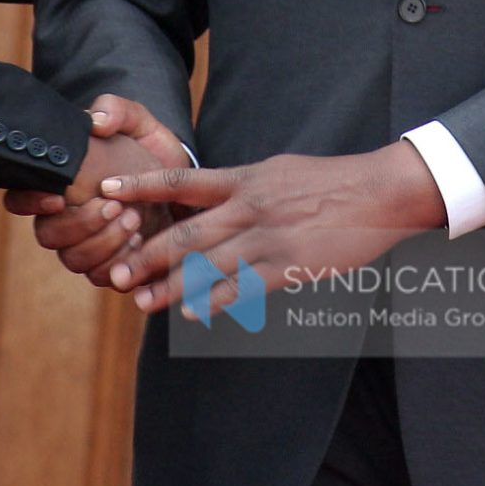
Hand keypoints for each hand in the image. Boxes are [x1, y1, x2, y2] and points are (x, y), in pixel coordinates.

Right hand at [3, 97, 192, 285]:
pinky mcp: (111, 267)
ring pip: (74, 260)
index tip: (58, 196)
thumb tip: (96, 121)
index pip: (19, 198)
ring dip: (104, 243)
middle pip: (47, 236)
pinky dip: (120, 263)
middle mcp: (64, 220)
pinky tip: (141, 242)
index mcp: (58, 185)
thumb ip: (116, 111)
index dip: (29, 201)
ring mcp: (86, 246)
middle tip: (114, 206)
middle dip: (80, 224)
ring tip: (134, 219)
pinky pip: (102, 278)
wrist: (184, 185)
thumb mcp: (138, 123)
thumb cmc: (149, 151)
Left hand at [98, 145, 447, 317]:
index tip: (106, 190)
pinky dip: (217, 301)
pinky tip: (195, 314)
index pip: (182, 179)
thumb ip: (242, 185)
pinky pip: (244, 287)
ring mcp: (268, 237)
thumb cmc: (329, 182)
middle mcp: (249, 206)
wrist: (377, 193)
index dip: (142, 184)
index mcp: (244, 179)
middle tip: (115, 273)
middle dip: (147, 254)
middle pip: (187, 232)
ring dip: (172, 287)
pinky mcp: (288, 264)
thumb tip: (209, 193)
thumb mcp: (278, 171)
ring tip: (143, 303)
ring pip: (209, 265)